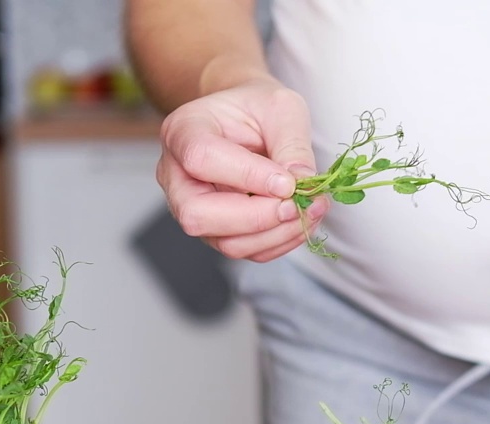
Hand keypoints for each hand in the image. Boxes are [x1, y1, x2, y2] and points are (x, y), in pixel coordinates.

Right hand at [156, 76, 330, 261]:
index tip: (288, 182)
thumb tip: (302, 182)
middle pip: (198, 215)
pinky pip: (247, 250)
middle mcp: (177, 176)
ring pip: (226, 242)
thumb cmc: (258, 107)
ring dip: (276, 233)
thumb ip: (292, 142)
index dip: (248, 176)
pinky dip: (280, 241)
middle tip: (298, 204)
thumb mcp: (282, 107)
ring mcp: (194, 209)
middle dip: (257, 217)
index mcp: (183, 131)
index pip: (200, 159)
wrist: (248, 120)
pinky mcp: (218, 231)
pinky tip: (303, 219)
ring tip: (311, 209)